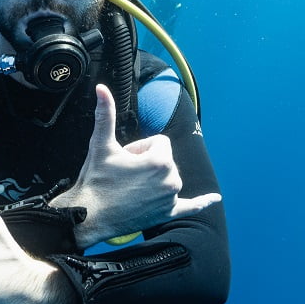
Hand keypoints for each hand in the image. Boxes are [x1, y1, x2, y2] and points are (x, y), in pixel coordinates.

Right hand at [51, 84, 220, 249]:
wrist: (90, 216)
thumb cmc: (96, 179)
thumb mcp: (101, 145)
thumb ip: (105, 114)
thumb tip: (101, 87)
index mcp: (160, 161)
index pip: (159, 142)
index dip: (140, 147)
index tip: (125, 158)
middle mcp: (171, 180)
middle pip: (165, 158)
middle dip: (146, 162)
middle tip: (124, 174)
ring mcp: (170, 199)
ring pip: (168, 176)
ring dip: (154, 177)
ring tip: (130, 187)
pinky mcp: (167, 213)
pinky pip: (189, 206)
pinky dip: (201, 203)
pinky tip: (214, 199)